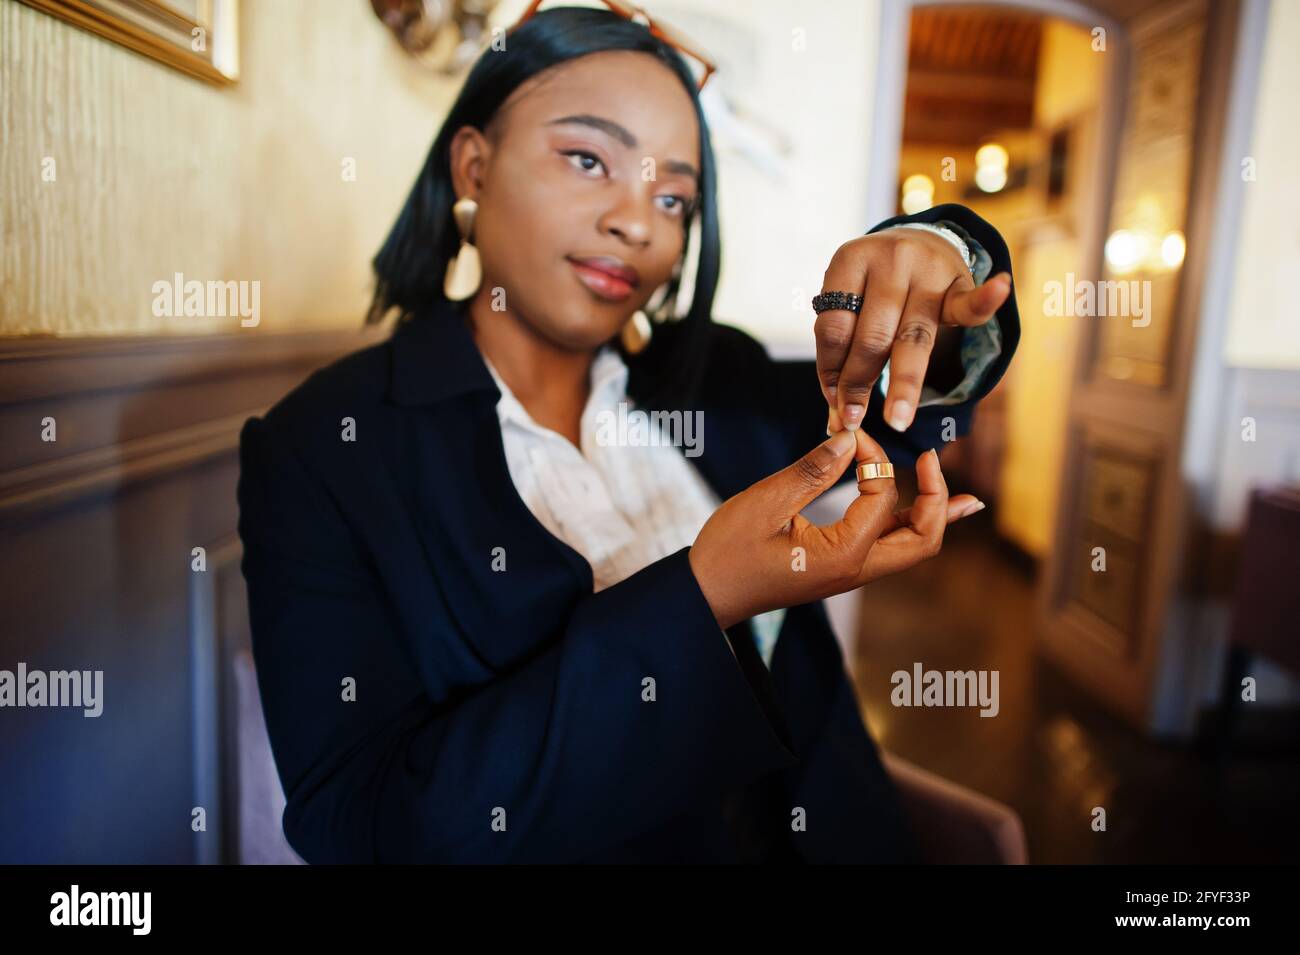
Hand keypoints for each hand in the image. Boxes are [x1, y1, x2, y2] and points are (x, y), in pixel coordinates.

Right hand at [687, 426, 982, 630]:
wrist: (706, 593)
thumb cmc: (729, 552)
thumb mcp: (766, 503)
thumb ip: (813, 470)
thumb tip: (853, 437)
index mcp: (843, 556)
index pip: (883, 497)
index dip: (876, 457)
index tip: (850, 432)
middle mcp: (856, 569)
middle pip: (923, 541)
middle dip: (937, 501)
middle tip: (934, 461)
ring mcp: (849, 572)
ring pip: (911, 547)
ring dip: (935, 518)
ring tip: (968, 498)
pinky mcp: (838, 566)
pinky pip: (887, 546)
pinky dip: (910, 526)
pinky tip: (921, 509)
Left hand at [816, 227, 1010, 433]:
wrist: (920, 240)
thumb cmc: (874, 285)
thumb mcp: (850, 300)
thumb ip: (841, 348)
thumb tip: (834, 415)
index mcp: (850, 260)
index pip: (834, 327)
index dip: (829, 370)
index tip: (832, 403)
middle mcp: (890, 261)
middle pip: (872, 337)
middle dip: (859, 384)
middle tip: (853, 420)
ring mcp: (927, 271)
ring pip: (913, 338)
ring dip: (902, 384)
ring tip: (896, 421)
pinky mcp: (960, 283)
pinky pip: (969, 302)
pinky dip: (986, 300)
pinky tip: (998, 290)